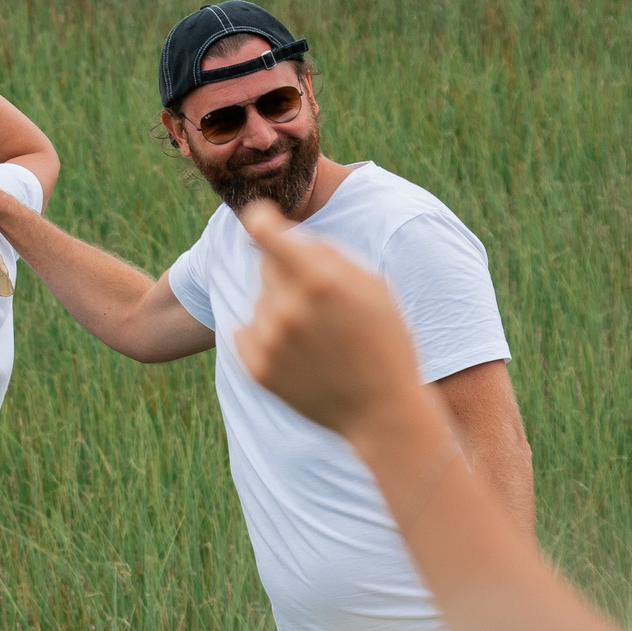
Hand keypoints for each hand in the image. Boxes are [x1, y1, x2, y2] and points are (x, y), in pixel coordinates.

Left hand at [233, 205, 423, 435]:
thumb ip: (326, 253)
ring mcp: (269, 341)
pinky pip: (246, 331)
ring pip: (259, 300)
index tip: (264, 220)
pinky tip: (299, 353)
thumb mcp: (373, 286)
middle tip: (322, 303)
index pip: (262, 229)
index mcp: (319, 280)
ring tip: (318, 337)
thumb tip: (282, 233)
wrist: (381, 411)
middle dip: (287, 272)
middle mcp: (287, 308)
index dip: (262, 219)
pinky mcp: (256, 368)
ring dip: (280, 308)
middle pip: (265, 265)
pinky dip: (265, 336)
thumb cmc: (385, 341)